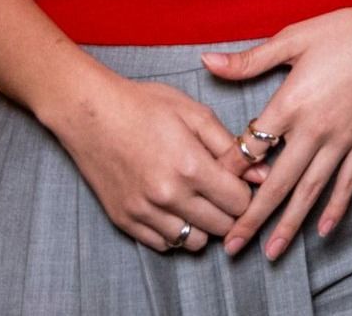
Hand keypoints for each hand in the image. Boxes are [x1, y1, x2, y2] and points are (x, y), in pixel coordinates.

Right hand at [45, 70, 253, 252]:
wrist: (90, 114)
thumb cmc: (145, 106)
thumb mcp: (196, 113)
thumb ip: (231, 146)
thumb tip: (261, 173)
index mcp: (191, 166)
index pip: (239, 202)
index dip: (246, 192)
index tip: (240, 182)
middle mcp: (168, 195)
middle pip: (221, 226)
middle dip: (230, 211)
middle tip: (223, 193)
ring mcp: (144, 211)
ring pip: (193, 242)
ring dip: (204, 226)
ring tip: (200, 203)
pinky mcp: (125, 221)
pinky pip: (164, 245)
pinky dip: (176, 233)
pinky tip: (176, 210)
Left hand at [204, 0, 351, 258]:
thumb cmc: (345, 29)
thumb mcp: (292, 38)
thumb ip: (248, 60)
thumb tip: (206, 61)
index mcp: (290, 102)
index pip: (249, 148)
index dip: (227, 171)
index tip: (209, 191)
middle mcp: (314, 128)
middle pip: (276, 183)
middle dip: (252, 218)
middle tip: (231, 247)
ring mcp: (342, 139)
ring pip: (310, 190)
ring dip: (289, 224)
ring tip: (271, 252)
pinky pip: (348, 182)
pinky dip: (336, 208)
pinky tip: (323, 230)